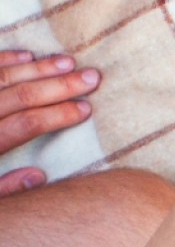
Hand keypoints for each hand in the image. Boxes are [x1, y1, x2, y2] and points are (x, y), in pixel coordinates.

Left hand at [0, 50, 99, 195]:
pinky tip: (26, 56)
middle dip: (59, 86)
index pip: (22, 126)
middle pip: (17, 96)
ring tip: (69, 62)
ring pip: (1, 77)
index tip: (86, 109)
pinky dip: (4, 59)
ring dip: (38, 68)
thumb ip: (0, 191)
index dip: (57, 116)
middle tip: (93, 77)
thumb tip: (38, 175)